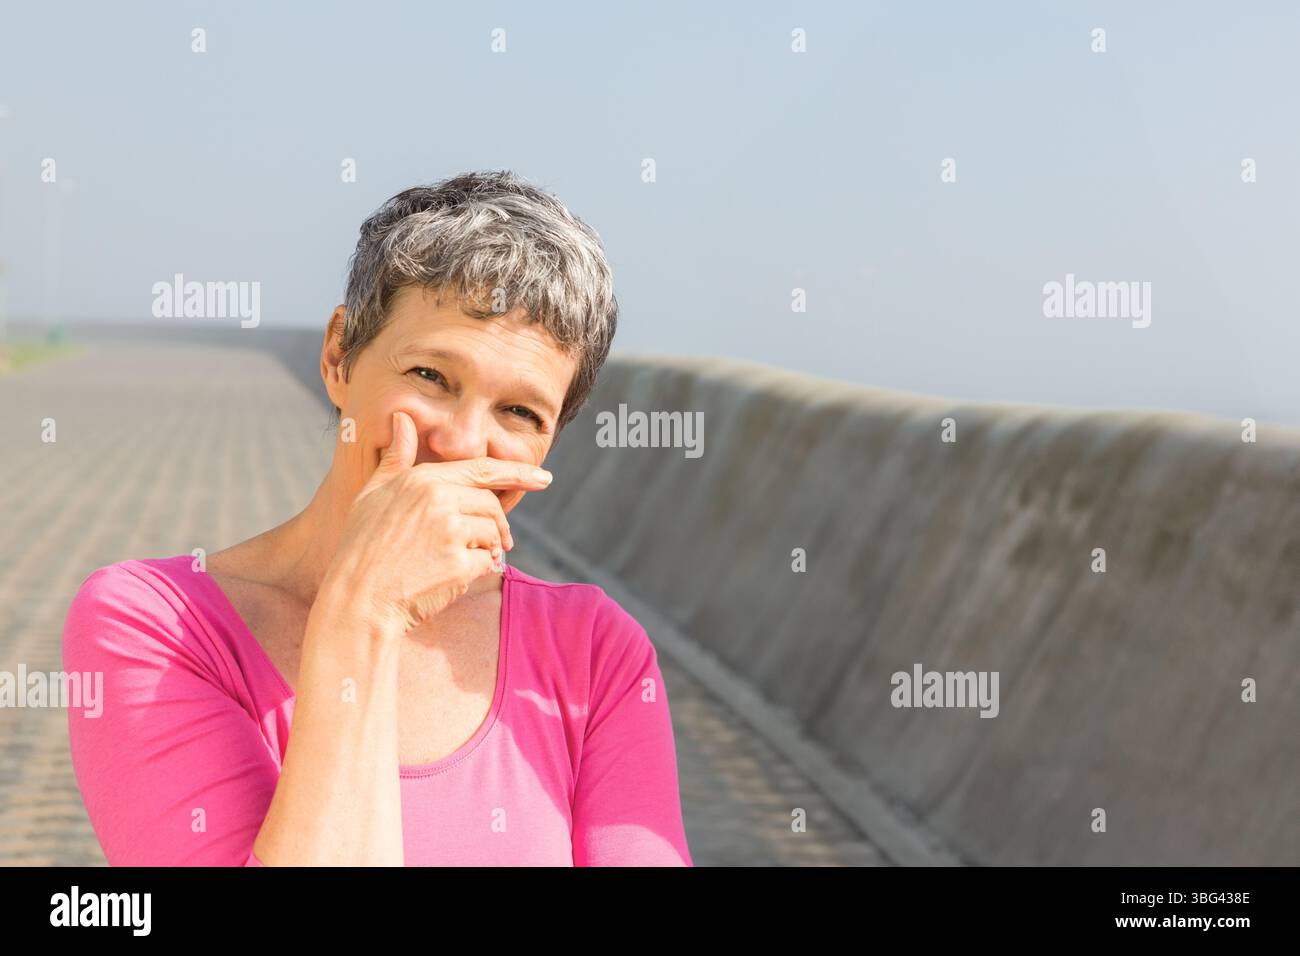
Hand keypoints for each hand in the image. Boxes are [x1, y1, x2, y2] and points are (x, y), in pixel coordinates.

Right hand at [323, 410, 552, 632]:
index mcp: (422, 479)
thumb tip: (403, 416)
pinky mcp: (459, 564)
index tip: (543, 478)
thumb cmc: (361, 546)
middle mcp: (439, 499)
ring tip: (460, 559)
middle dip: (496, 524)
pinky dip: (478, 570)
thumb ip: (396, 457)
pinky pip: (487, 561)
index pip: (482, 469)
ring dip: (487, 547)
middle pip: (491, 505)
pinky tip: (451, 577)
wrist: (357, 599)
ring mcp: (451, 531)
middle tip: (491, 543)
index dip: (518, 473)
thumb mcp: (373, 494)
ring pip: (493, 533)